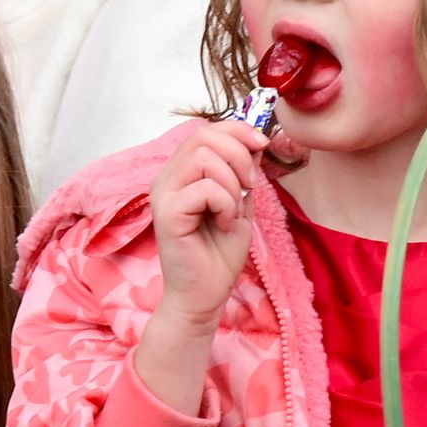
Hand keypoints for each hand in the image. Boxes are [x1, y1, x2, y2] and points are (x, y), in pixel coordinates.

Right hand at [147, 119, 263, 329]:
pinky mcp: (167, 213)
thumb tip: (255, 141)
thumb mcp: (239, 204)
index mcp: (181, 173)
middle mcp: (167, 178)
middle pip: (204, 136)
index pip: (206, 130)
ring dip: (232, 183)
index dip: (238, 130)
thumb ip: (243, 173)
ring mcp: (163, 194)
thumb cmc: (218, 255)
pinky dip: (226, 204)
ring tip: (233, 211)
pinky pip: (205, 188)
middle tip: (251, 186)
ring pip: (204, 158)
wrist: (205, 296)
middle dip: (239, 155)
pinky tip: (224, 224)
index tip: (262, 145)